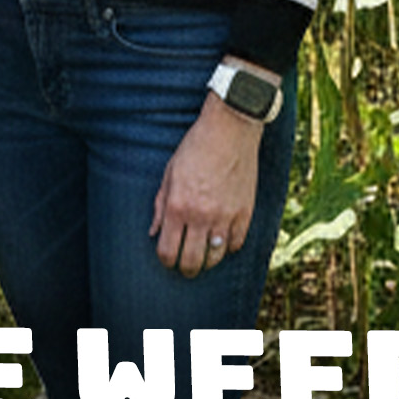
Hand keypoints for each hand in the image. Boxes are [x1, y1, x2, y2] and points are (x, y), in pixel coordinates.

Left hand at [150, 92, 266, 277]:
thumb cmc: (195, 148)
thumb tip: (153, 231)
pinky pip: (236, 243)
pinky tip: (223, 241)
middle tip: (186, 267)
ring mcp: (225, 216)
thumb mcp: (170, 173)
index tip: (167, 259)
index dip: (165, 261)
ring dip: (208, 261)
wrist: (230, 129)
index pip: (168, 251)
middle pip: (192, 261)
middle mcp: (201, 216)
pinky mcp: (245, 212)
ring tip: (204, 256)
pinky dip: (229, 246)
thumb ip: (160, 206)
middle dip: (186, 269)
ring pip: (216, 257)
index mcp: (178, 206)